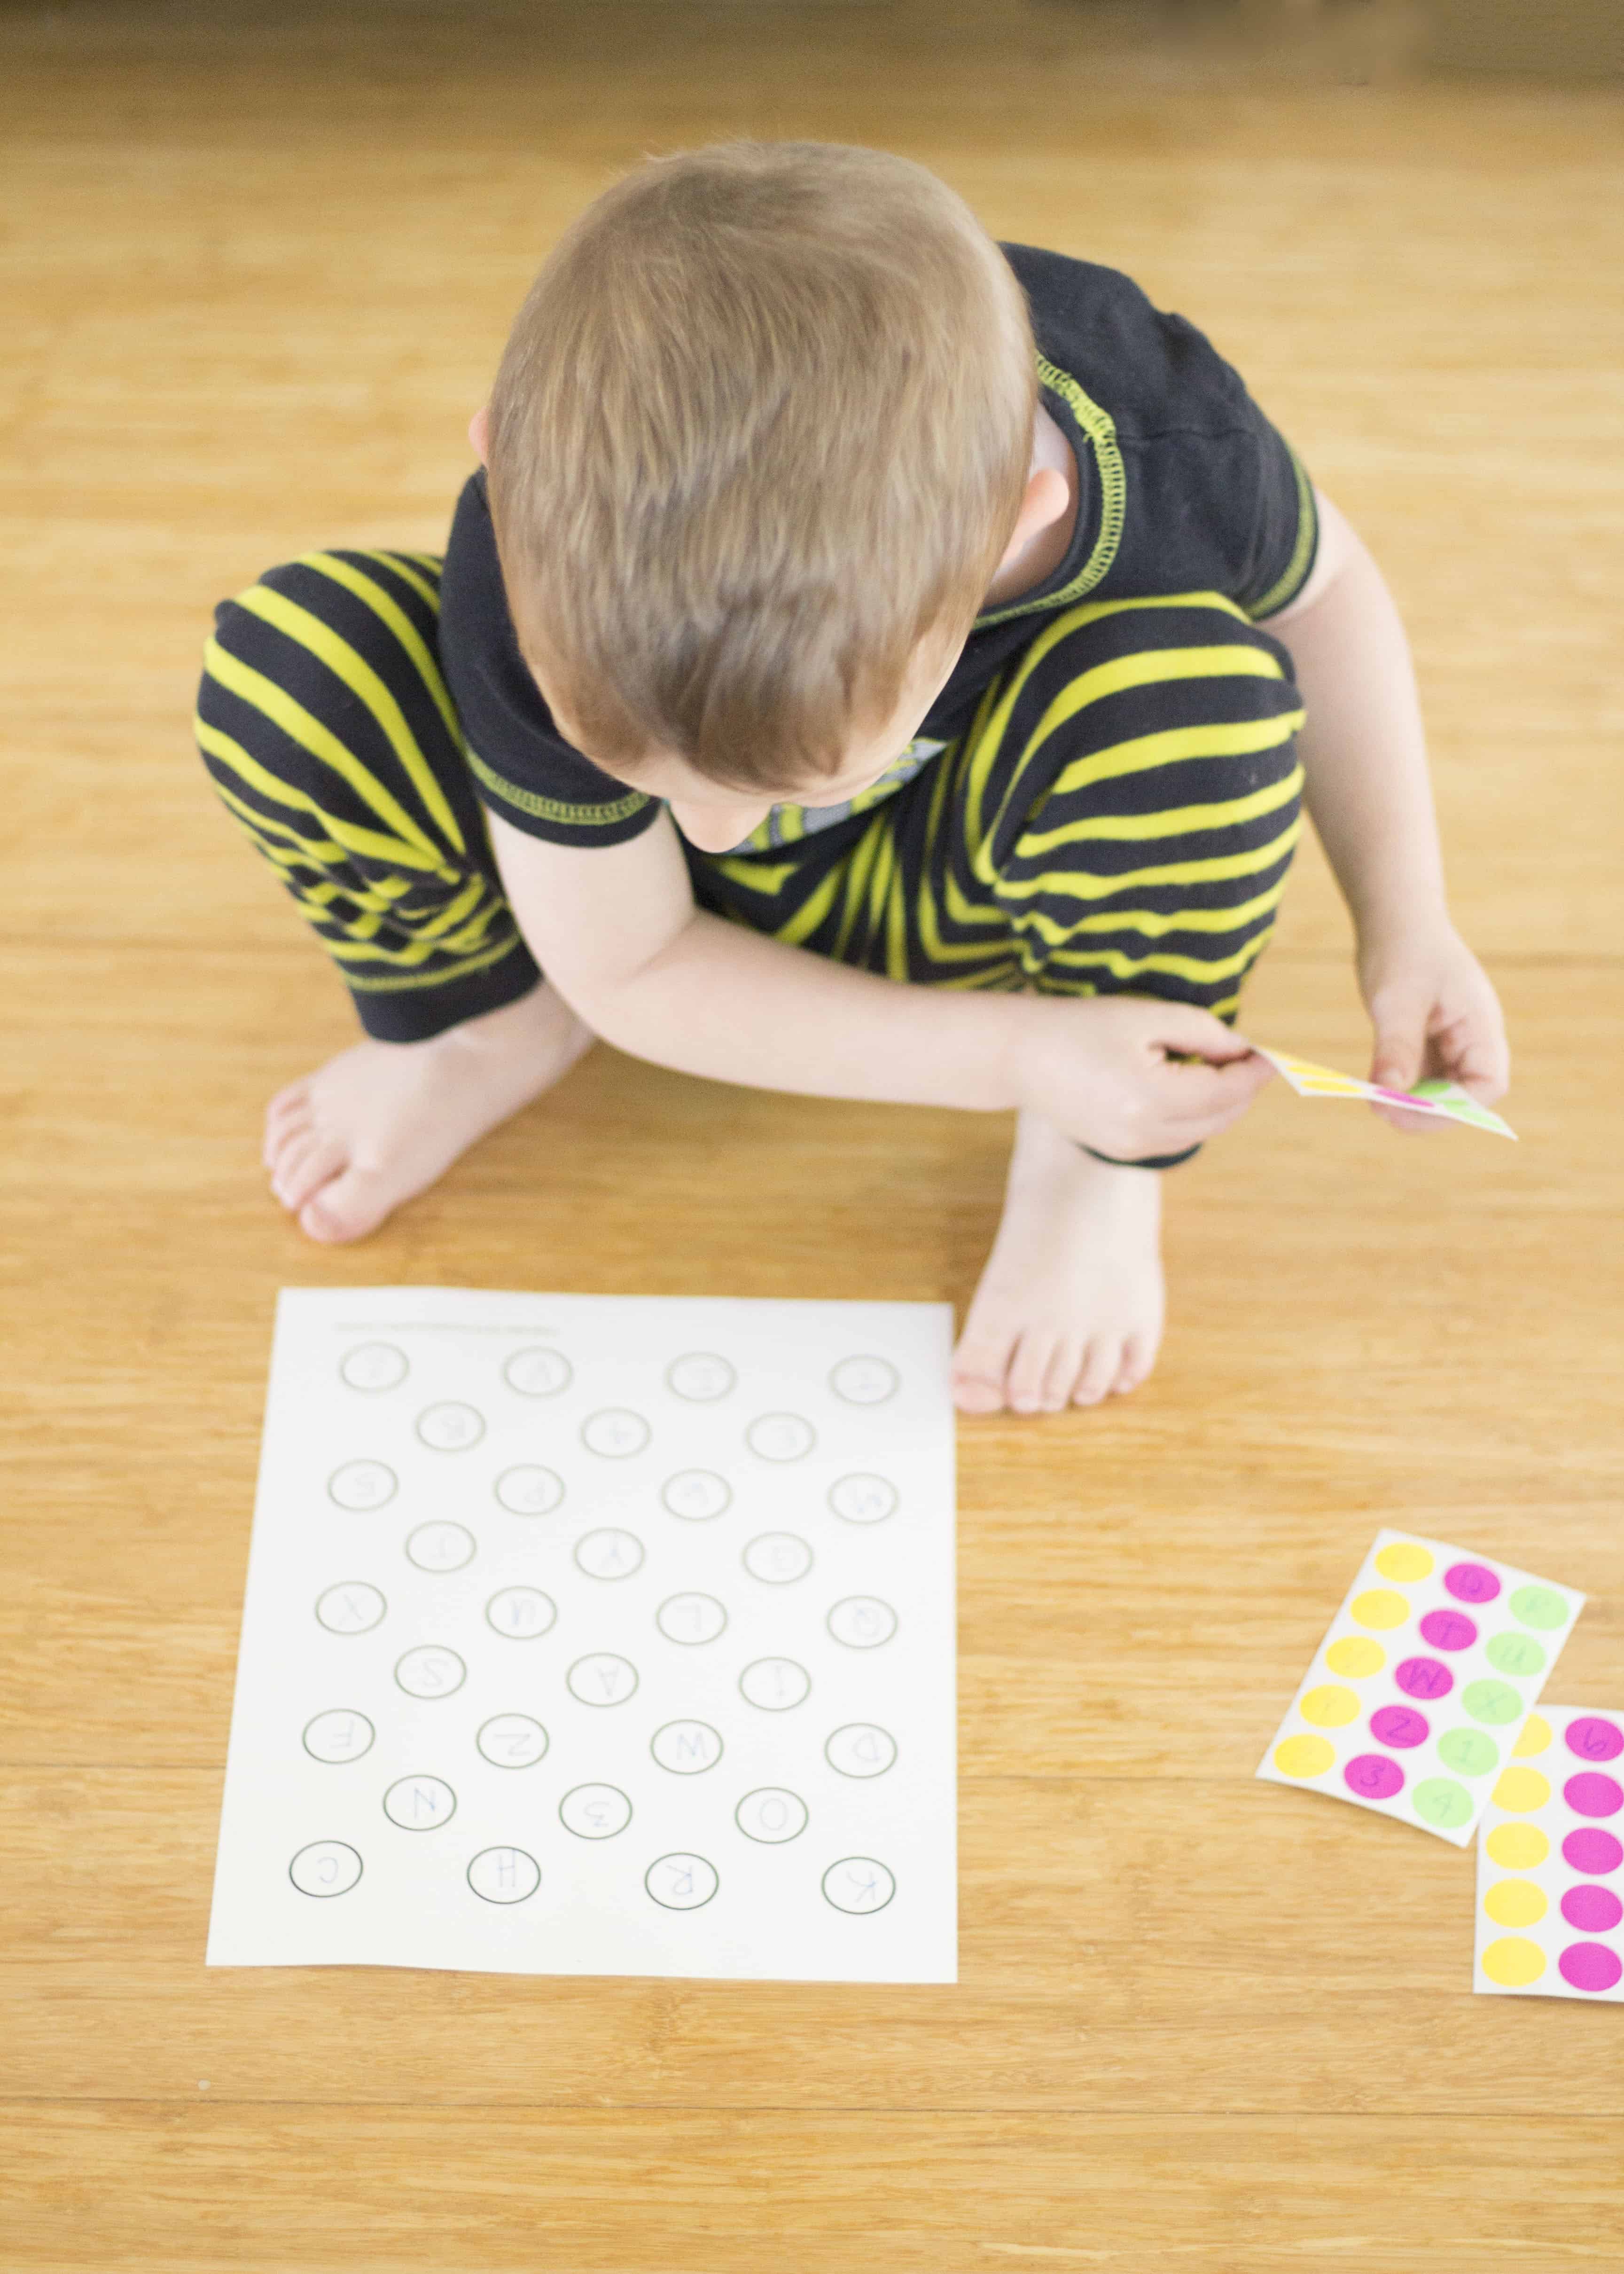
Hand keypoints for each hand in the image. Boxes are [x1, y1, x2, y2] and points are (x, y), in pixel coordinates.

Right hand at [1014, 994, 1272, 1158]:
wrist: (1017, 1057)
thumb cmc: (1079, 1026)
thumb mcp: (1146, 1016)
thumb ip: (1203, 1032)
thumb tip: (1243, 1050)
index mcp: (1150, 1098)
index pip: (1227, 1092)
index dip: (1256, 1072)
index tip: (1273, 1054)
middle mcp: (1143, 1133)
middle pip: (1221, 1118)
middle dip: (1243, 1089)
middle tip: (1249, 1057)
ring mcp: (1130, 1148)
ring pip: (1203, 1132)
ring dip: (1221, 1103)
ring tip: (1217, 1067)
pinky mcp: (1120, 1150)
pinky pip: (1177, 1138)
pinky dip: (1195, 1115)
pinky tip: (1187, 1086)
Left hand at [1359, 918, 1509, 1133]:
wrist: (1396, 920)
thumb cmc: (1402, 950)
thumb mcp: (1396, 1000)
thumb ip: (1397, 1047)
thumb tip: (1389, 1095)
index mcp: (1481, 1026)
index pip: (1488, 1085)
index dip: (1455, 1108)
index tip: (1410, 1110)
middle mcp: (1474, 1039)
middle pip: (1464, 1094)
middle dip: (1427, 1109)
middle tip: (1381, 1110)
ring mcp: (1454, 1043)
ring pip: (1440, 1089)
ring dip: (1411, 1101)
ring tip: (1374, 1097)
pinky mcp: (1431, 1044)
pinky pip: (1422, 1077)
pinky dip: (1401, 1085)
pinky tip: (1375, 1082)